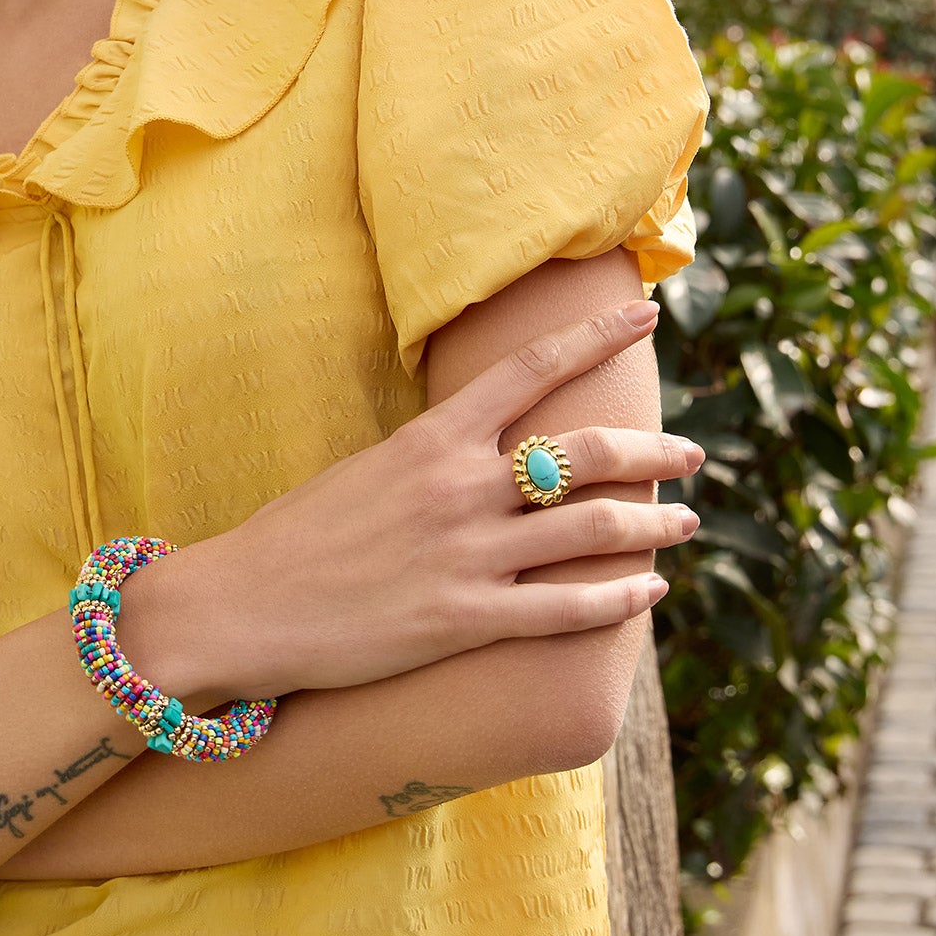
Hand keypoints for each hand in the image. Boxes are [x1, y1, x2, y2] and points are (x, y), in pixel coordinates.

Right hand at [126, 302, 698, 703]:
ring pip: (592, 531)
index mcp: (433, 438)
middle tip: (693, 454)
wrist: (242, 605)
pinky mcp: (464, 620)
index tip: (645, 315)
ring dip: (653, 524)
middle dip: (653, 451)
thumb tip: (482, 444)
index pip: (533, 368)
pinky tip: (648, 592)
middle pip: (586, 455)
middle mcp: (461, 487)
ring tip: (686, 521)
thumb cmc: (297, 536)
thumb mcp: (367, 469)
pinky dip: (618, 599)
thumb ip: (433, 456)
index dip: (596, 336)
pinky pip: (565, 611)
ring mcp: (467, 555)